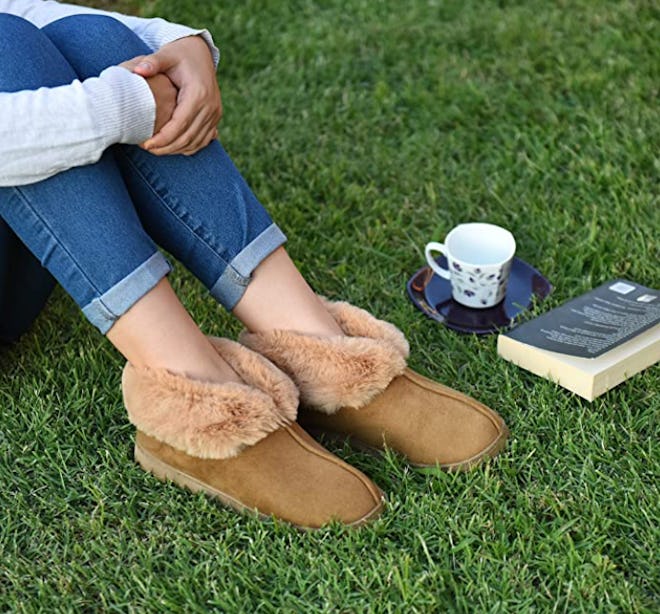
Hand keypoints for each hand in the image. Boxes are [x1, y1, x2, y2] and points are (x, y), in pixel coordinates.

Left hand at [126, 36, 221, 155]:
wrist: (201, 53)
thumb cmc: (179, 54)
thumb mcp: (165, 54)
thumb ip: (151, 62)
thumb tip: (137, 70)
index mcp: (198, 94)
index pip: (180, 124)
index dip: (163, 138)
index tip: (145, 144)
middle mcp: (210, 107)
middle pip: (188, 137)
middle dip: (167, 147)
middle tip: (147, 149)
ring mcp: (215, 114)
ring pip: (196, 142)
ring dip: (176, 150)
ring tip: (156, 150)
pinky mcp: (216, 118)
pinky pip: (203, 140)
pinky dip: (188, 147)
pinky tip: (172, 147)